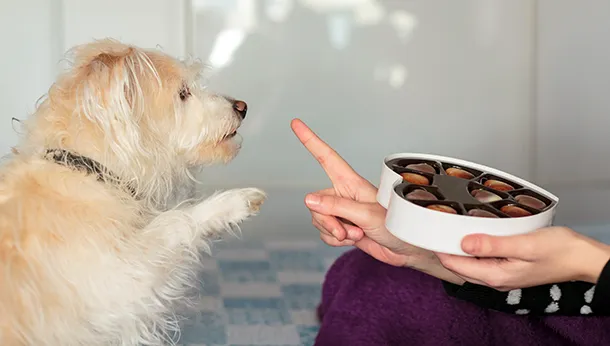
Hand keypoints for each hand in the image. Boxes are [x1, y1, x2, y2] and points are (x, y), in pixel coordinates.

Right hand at [291, 118, 463, 283]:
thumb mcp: (366, 215)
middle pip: (316, 203)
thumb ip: (336, 207)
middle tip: (346, 231)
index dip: (310, 140)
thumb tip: (308, 199)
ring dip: (334, 232)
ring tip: (356, 234)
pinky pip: (324, 233)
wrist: (406, 250)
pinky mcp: (342, 227)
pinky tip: (353, 240)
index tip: (296, 123)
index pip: (326, 158)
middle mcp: (344, 194)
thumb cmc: (396, 226)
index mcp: (351, 183)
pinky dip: (335, 241)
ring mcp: (342, 212)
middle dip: (327, 221)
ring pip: (318, 220)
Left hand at [436, 227, 609, 290]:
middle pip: (460, 266)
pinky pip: (483, 261)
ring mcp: (502, 275)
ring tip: (448, 230)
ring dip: (459, 250)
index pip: (456, 264)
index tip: (428, 233)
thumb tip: (464, 243)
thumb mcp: (524, 244)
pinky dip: (473, 250)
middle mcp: (496, 279)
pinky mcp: (508, 268)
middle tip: (434, 229)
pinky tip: (473, 237)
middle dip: (445, 250)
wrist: (583, 258)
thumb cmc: (560, 250)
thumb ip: (492, 245)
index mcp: (496, 275)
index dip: (440, 249)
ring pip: (471, 264)